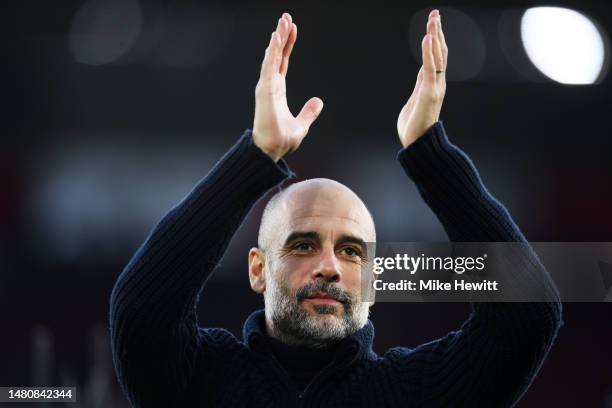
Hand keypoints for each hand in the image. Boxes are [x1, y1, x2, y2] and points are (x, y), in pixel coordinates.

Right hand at [253, 13, 323, 161]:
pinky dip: (272, 52)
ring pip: (272, 57)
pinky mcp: (265, 91)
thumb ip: (308, 112)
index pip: (282, 62)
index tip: (292, 29)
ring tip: (283, 22)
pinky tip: (276, 38)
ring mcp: (266, 87)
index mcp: (277, 91)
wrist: (272, 151)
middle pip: (276, 55)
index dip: (287, 45)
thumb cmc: (282, 140)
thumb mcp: (301, 124)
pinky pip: (269, 67)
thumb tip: (318, 101)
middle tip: (286, 17)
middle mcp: (270, 86)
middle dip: (281, 36)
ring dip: (277, 39)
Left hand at [397, 9, 447, 148]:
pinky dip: (429, 52)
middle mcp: (436, 83)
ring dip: (434, 36)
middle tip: (435, 13)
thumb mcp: (415, 99)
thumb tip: (422, 73)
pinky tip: (427, 38)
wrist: (418, 144)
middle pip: (439, 52)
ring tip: (433, 19)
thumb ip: (420, 84)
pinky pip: (430, 68)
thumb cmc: (414, 126)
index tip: (432, 23)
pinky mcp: (429, 92)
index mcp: (431, 84)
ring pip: (437, 56)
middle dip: (437, 31)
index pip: (435, 56)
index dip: (434, 39)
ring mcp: (434, 87)